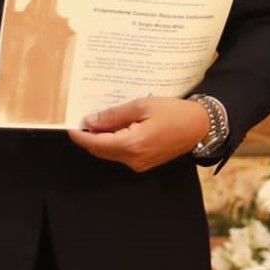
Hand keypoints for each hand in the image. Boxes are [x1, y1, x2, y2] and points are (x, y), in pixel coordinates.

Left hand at [67, 97, 209, 172]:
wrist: (199, 126)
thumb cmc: (173, 112)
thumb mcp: (142, 106)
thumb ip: (114, 115)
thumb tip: (91, 121)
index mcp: (131, 145)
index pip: (95, 143)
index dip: (79, 135)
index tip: (69, 124)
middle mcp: (132, 159)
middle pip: (100, 150)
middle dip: (88, 137)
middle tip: (82, 118)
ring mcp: (139, 164)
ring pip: (110, 152)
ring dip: (101, 139)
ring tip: (99, 119)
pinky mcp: (144, 163)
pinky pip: (122, 153)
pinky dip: (114, 142)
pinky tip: (116, 127)